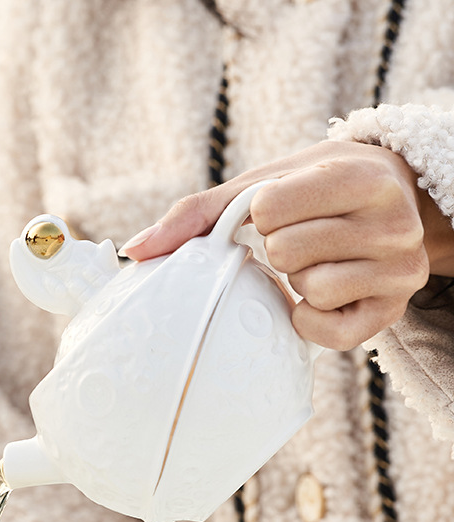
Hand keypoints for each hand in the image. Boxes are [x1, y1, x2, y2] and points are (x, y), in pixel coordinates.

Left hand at [118, 141, 443, 350]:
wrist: (386, 200)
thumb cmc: (311, 191)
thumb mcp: (262, 185)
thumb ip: (197, 214)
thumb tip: (133, 251)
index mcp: (359, 176)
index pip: (270, 209)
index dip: (261, 215)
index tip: (280, 210)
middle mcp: (392, 222)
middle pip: (286, 252)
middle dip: (278, 248)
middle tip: (302, 238)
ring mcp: (399, 271)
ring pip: (310, 290)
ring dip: (297, 281)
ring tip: (317, 261)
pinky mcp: (391, 313)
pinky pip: (328, 332)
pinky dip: (308, 319)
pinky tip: (317, 298)